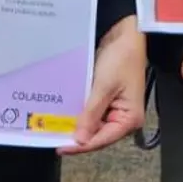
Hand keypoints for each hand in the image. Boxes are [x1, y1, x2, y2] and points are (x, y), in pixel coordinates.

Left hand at [59, 16, 146, 155]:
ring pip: (93, 124)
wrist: (126, 34)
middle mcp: (124, 118)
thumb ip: (91, 114)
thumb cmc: (122, 58)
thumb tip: (80, 139)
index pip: (101, 140)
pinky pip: (92, 112)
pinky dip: (79, 112)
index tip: (61, 147)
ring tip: (56, 128)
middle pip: (97, 135)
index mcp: (129, 120)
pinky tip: (65, 113)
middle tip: (53, 137)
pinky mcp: (107, 100)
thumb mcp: (104, 86)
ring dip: (76, 124)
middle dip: (77, 136)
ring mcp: (115, 109)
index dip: (80, 145)